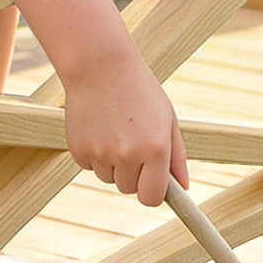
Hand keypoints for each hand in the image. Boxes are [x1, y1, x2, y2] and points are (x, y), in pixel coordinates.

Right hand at [63, 53, 188, 206]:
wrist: (100, 65)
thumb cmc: (140, 91)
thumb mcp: (167, 118)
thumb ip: (177, 156)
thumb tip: (184, 187)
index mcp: (156, 148)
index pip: (152, 198)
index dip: (151, 192)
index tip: (150, 183)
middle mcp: (128, 154)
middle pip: (128, 189)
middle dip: (132, 172)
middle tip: (131, 139)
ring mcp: (101, 153)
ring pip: (108, 178)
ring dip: (112, 162)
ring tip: (114, 128)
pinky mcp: (78, 150)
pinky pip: (89, 166)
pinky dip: (94, 153)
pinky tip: (98, 126)